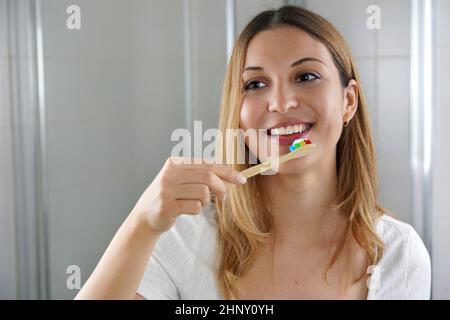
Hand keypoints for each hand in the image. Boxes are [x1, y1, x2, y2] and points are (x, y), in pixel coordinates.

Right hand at [131, 157, 246, 233]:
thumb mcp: (181, 180)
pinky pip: (194, 207)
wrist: (145, 216)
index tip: (241, 180)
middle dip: (221, 188)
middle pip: (207, 177)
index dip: (227, 172)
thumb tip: (230, 176)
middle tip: (223, 197)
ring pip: (202, 193)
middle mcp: (169, 174)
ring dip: (206, 201)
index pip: (207, 164)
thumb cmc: (170, 196)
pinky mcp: (166, 206)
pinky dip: (197, 210)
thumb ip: (201, 175)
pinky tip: (188, 210)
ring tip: (199, 203)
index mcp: (174, 163)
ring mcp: (166, 190)